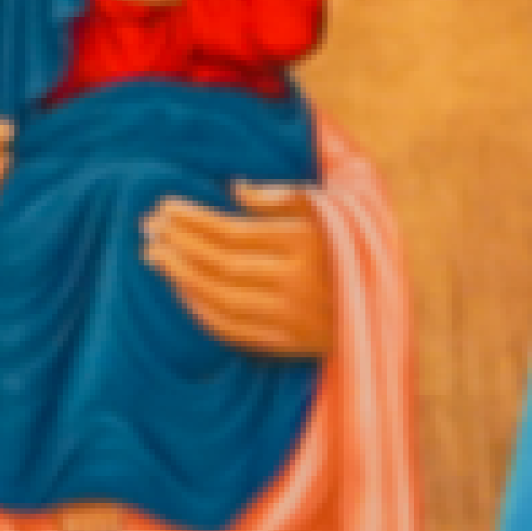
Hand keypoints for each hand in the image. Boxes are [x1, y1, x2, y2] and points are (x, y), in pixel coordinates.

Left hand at [145, 182, 335, 358]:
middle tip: (147, 229)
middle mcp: (299, 283)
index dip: (192, 220)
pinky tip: (180, 290)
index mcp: (307, 244)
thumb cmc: (347, 248)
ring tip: (154, 256)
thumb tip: (233, 186)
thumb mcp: (326, 212)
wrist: (384, 308)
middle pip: (221, 265)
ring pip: (222, 299)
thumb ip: (282, 198)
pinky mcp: (291, 344)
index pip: (233, 232)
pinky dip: (200, 310)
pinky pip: (233, 330)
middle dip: (178, 245)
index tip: (163, 207)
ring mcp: (294, 318)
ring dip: (181, 277)